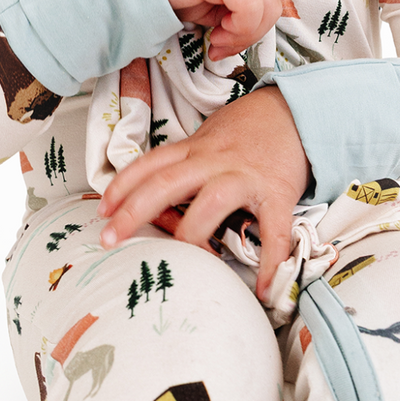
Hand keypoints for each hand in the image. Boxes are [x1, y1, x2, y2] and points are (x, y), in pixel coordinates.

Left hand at [97, 86, 310, 300]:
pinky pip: (274, 230)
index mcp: (196, 149)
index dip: (122, 186)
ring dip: (192, 234)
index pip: (150, 164)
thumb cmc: (249, 130)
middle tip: (110, 239)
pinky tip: (266, 289)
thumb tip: (160, 200)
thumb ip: (186, 162)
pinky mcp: (277, 193)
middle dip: (134, 211)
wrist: (297, 111)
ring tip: (182, 264)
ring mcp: (245, 176)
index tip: (102, 211)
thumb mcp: (210, 137)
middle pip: (166, 182)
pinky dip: (271, 261)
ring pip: (211, 202)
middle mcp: (215, 161)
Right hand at [141, 0, 280, 60]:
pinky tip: (215, 34)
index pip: (268, 1)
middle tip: (219, 46)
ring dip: (243, 34)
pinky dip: (238, 29)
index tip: (222, 43)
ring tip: (216, 41)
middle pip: (273, 6)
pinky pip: (251, 8)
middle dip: (249, 35)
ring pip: (267, 8)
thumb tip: (246, 33)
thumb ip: (233, 9)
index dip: (250, 29)